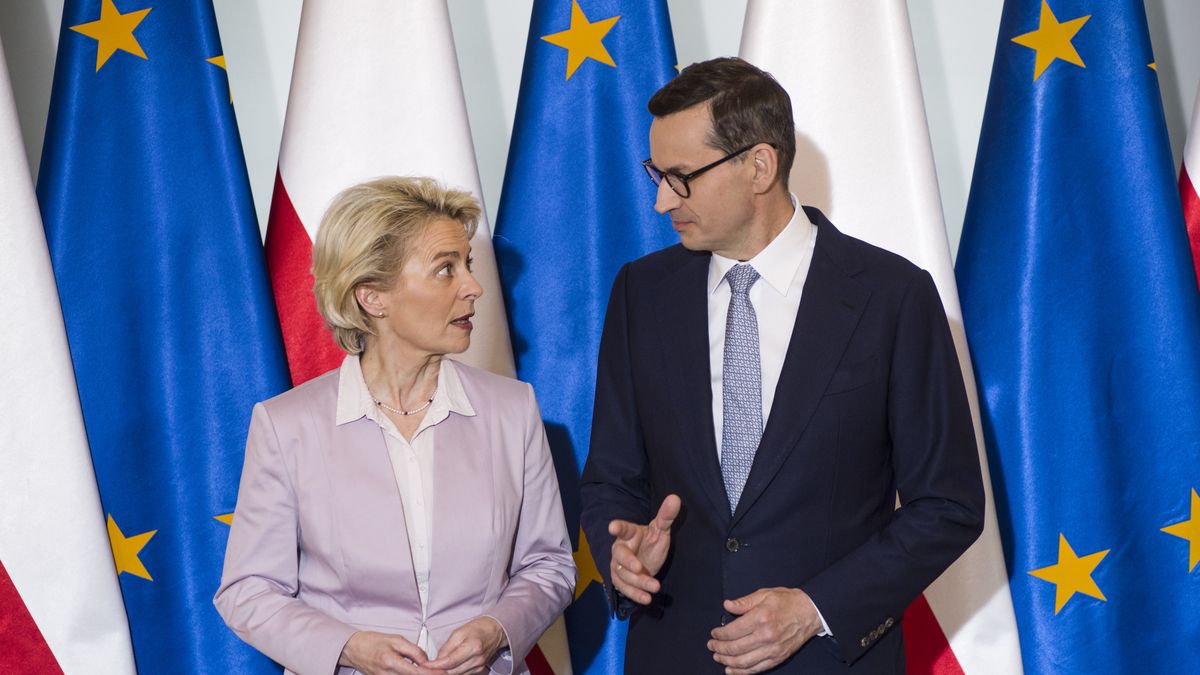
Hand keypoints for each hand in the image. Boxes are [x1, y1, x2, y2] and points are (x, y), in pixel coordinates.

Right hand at [339, 631, 446, 674]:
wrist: (354, 649)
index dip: (431, 673)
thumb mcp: (396, 640)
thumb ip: (413, 650)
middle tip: (441, 673)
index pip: (416, 672)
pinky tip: (417, 672)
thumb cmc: (373, 642)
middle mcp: (387, 674)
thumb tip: (426, 660)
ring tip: (431, 671)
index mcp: (390, 662)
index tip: (442, 672)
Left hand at [425, 616, 506, 674]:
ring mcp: (479, 666)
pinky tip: (447, 668)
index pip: (450, 662)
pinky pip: (463, 674)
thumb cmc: (478, 628)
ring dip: (445, 673)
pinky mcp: (479, 670)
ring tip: (435, 668)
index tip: (425, 665)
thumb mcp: (459, 632)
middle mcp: (477, 660)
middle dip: (438, 671)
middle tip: (426, 668)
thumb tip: (436, 660)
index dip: (435, 665)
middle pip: (452, 672)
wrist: (496, 631)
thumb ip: (447, 647)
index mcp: (472, 647)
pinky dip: (453, 672)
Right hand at [607, 494, 680, 604]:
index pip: (623, 529)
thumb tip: (675, 498)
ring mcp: (619, 566)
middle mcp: (620, 549)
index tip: (613, 527)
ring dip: (638, 582)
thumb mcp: (661, 530)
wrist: (646, 561)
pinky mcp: (621, 581)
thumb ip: (666, 516)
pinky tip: (647, 598)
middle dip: (628, 562)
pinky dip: (635, 594)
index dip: (618, 528)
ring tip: (655, 587)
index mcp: (629, 534)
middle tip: (639, 568)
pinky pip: (625, 589)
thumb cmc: (651, 542)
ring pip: (624, 575)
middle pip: (620, 555)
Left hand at [707, 588, 822, 674]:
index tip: (714, 633)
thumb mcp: (764, 594)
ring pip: (743, 662)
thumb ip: (744, 602)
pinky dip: (741, 672)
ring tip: (718, 657)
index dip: (719, 634)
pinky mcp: (778, 658)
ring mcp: (772, 650)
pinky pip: (756, 669)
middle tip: (711, 646)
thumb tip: (727, 605)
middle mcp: (766, 636)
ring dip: (727, 661)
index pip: (732, 631)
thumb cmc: (787, 601)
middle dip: (719, 648)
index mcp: (760, 618)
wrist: (810, 612)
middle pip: (735, 648)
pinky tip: (731, 669)